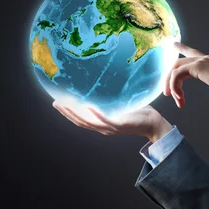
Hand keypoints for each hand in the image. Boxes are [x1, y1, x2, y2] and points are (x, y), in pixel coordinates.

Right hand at [52, 101, 172, 142]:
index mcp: (103, 123)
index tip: (58, 102)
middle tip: (55, 103)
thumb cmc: (139, 111)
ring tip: (64, 105)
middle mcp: (104, 127)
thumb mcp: (122, 104)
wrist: (153, 122)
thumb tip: (106, 81)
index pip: (82, 119)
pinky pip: (105, 120)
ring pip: (88, 122)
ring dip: (75, 114)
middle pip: (80, 121)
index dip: (69, 112)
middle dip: (67, 113)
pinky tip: (88, 106)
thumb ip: (112, 98)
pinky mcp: (119, 125)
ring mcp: (111, 127)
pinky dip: (96, 114)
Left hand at [165, 42, 208, 107]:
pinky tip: (180, 97)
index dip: (182, 48)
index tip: (174, 44)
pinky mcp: (198, 67)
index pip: (193, 53)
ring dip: (171, 85)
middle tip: (167, 93)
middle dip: (168, 78)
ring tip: (177, 100)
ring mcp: (201, 62)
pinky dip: (175, 86)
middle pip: (178, 61)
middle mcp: (204, 59)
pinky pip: (177, 74)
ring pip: (175, 67)